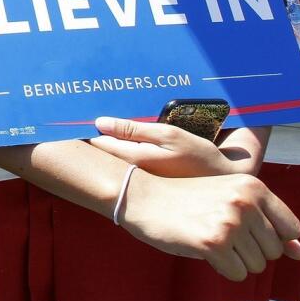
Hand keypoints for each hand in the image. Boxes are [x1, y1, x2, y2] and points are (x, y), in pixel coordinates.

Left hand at [88, 116, 236, 176]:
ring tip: (101, 129)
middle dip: (91, 137)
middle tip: (81, 120)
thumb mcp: (169, 136)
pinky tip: (121, 144)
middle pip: (99, 153)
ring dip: (104, 145)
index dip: (86, 128)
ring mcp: (136, 181)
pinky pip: (122, 166)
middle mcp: (129, 174)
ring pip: (110, 160)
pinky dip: (117, 154)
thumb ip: (133, 130)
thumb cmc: (198, 157)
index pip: (96, 143)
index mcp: (132, 159)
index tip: (77, 115)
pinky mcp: (144, 185)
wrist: (222, 184)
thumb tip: (100, 122)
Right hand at [118, 170, 299, 281]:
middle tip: (219, 232)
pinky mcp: (213, 243)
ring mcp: (230, 222)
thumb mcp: (230, 199)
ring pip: (256, 266)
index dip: (270, 237)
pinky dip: (222, 268)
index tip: (244, 229)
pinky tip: (202, 248)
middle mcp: (245, 202)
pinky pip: (236, 274)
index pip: (292, 230)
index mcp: (253, 186)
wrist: (142, 196)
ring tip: (209, 238)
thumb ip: (268, 224)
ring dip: (235, 260)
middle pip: (274, 251)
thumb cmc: (187, 198)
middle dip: (250, 250)